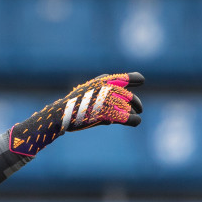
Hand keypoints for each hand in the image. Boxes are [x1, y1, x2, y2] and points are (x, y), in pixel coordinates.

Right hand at [9, 72, 143, 156]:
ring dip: (132, 114)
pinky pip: (126, 117)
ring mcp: (107, 100)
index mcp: (102, 81)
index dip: (134, 79)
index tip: (141, 81)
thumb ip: (101, 98)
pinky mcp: (107, 113)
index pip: (123, 78)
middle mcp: (107, 88)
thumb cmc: (72, 107)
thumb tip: (112, 115)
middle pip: (128, 96)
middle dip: (136, 103)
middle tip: (139, 109)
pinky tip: (135, 122)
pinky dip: (133, 120)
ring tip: (134, 118)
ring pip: (129, 107)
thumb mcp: (86, 96)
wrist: (60, 115)